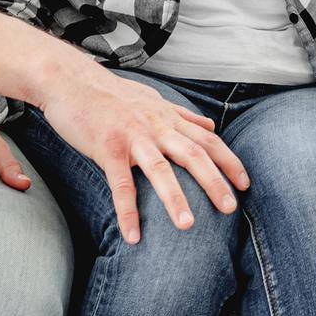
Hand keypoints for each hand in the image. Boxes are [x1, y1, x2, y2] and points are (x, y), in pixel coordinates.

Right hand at [39, 63, 249, 244]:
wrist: (70, 80)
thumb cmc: (110, 93)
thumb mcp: (152, 99)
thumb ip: (182, 115)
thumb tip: (210, 126)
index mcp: (167, 117)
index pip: (207, 140)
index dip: (228, 161)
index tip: (245, 183)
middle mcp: (155, 125)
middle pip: (192, 154)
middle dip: (214, 181)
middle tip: (231, 208)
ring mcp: (131, 135)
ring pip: (160, 168)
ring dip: (175, 198)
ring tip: (188, 226)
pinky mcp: (106, 147)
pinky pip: (119, 183)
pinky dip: (127, 210)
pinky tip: (132, 235)